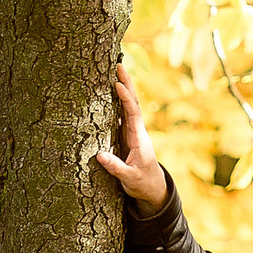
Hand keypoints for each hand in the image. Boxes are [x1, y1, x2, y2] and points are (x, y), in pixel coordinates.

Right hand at [92, 62, 168, 214]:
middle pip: (133, 103)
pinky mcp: (128, 136)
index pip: (132, 114)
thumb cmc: (142, 184)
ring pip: (129, 107)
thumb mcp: (129, 179)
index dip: (125, 99)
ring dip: (124, 89)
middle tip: (119, 64)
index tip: (117, 84)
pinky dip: (119, 101)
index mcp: (139, 139)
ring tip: (116, 71)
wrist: (153, 188)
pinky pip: (123, 115)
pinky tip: (112, 91)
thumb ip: (116, 167)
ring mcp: (133, 133)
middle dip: (127, 84)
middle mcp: (137, 132)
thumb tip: (99, 156)